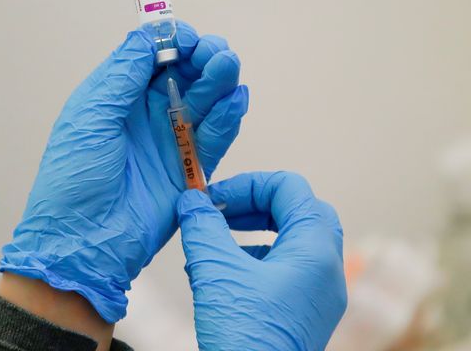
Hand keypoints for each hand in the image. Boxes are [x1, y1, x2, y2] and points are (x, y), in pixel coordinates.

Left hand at [0, 22, 248, 321]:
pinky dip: (228, 117)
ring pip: (204, 100)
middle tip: (213, 53)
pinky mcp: (190, 168)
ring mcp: (169, 141)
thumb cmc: (73, 179)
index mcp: (115, 97)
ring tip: (227, 65)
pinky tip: (235, 98)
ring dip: (218, 80)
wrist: (83, 242)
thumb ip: (122, 75)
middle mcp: (144, 114)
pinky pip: (215, 137)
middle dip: (201, 56)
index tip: (185, 37)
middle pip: (183, 73)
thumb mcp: (90, 117)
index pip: (150, 56)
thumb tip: (147, 35)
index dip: (170, 41)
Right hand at [177, 172, 346, 350]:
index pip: (290, 189)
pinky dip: (255, 260)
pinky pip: (286, 270)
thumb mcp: (214, 270)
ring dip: (252, 232)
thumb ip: (202, 226)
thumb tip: (192, 200)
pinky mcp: (305, 313)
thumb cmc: (243, 333)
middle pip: (298, 211)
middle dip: (254, 206)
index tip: (213, 198)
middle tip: (219, 213)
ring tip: (213, 243)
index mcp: (314, 250)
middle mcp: (327, 269)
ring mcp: (320, 294)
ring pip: (292, 241)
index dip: (248, 184)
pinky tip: (220, 274)